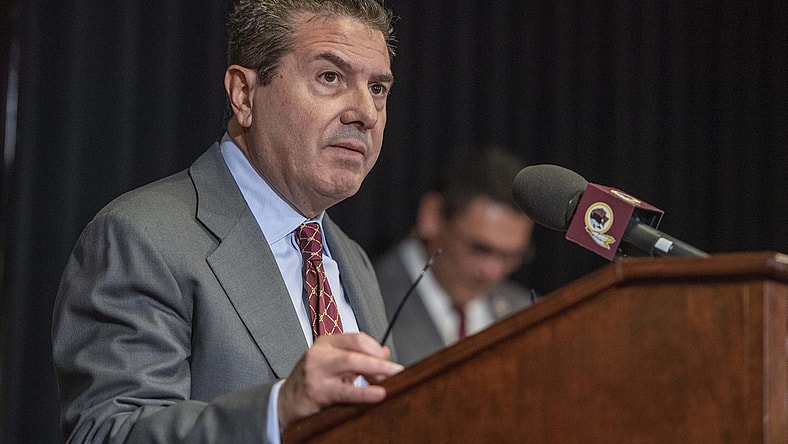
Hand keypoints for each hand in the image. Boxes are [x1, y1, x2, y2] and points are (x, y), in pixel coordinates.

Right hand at [277, 332, 403, 429]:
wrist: (286, 402)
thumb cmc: (313, 381)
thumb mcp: (334, 364)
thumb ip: (358, 357)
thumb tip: (385, 354)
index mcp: (326, 343)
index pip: (357, 338)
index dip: (376, 349)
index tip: (389, 361)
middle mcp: (320, 353)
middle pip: (356, 349)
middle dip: (380, 360)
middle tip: (398, 370)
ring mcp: (317, 371)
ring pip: (351, 364)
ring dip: (376, 371)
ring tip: (392, 379)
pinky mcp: (317, 391)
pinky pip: (346, 391)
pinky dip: (365, 393)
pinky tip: (378, 394)